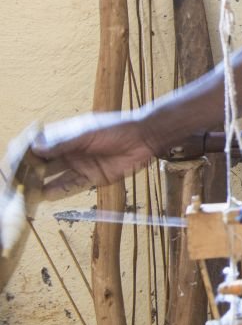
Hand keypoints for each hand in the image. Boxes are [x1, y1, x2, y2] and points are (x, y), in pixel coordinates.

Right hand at [28, 112, 159, 198]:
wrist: (144, 138)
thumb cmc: (116, 128)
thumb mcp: (87, 134)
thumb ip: (63, 143)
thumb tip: (36, 148)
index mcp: (64, 136)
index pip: (37, 146)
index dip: (24, 155)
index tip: (12, 165)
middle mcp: (68, 151)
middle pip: (43, 164)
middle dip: (28, 173)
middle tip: (15, 183)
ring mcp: (79, 165)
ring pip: (54, 177)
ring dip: (39, 185)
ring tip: (25, 193)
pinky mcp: (91, 177)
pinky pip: (71, 186)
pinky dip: (58, 191)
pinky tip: (45, 195)